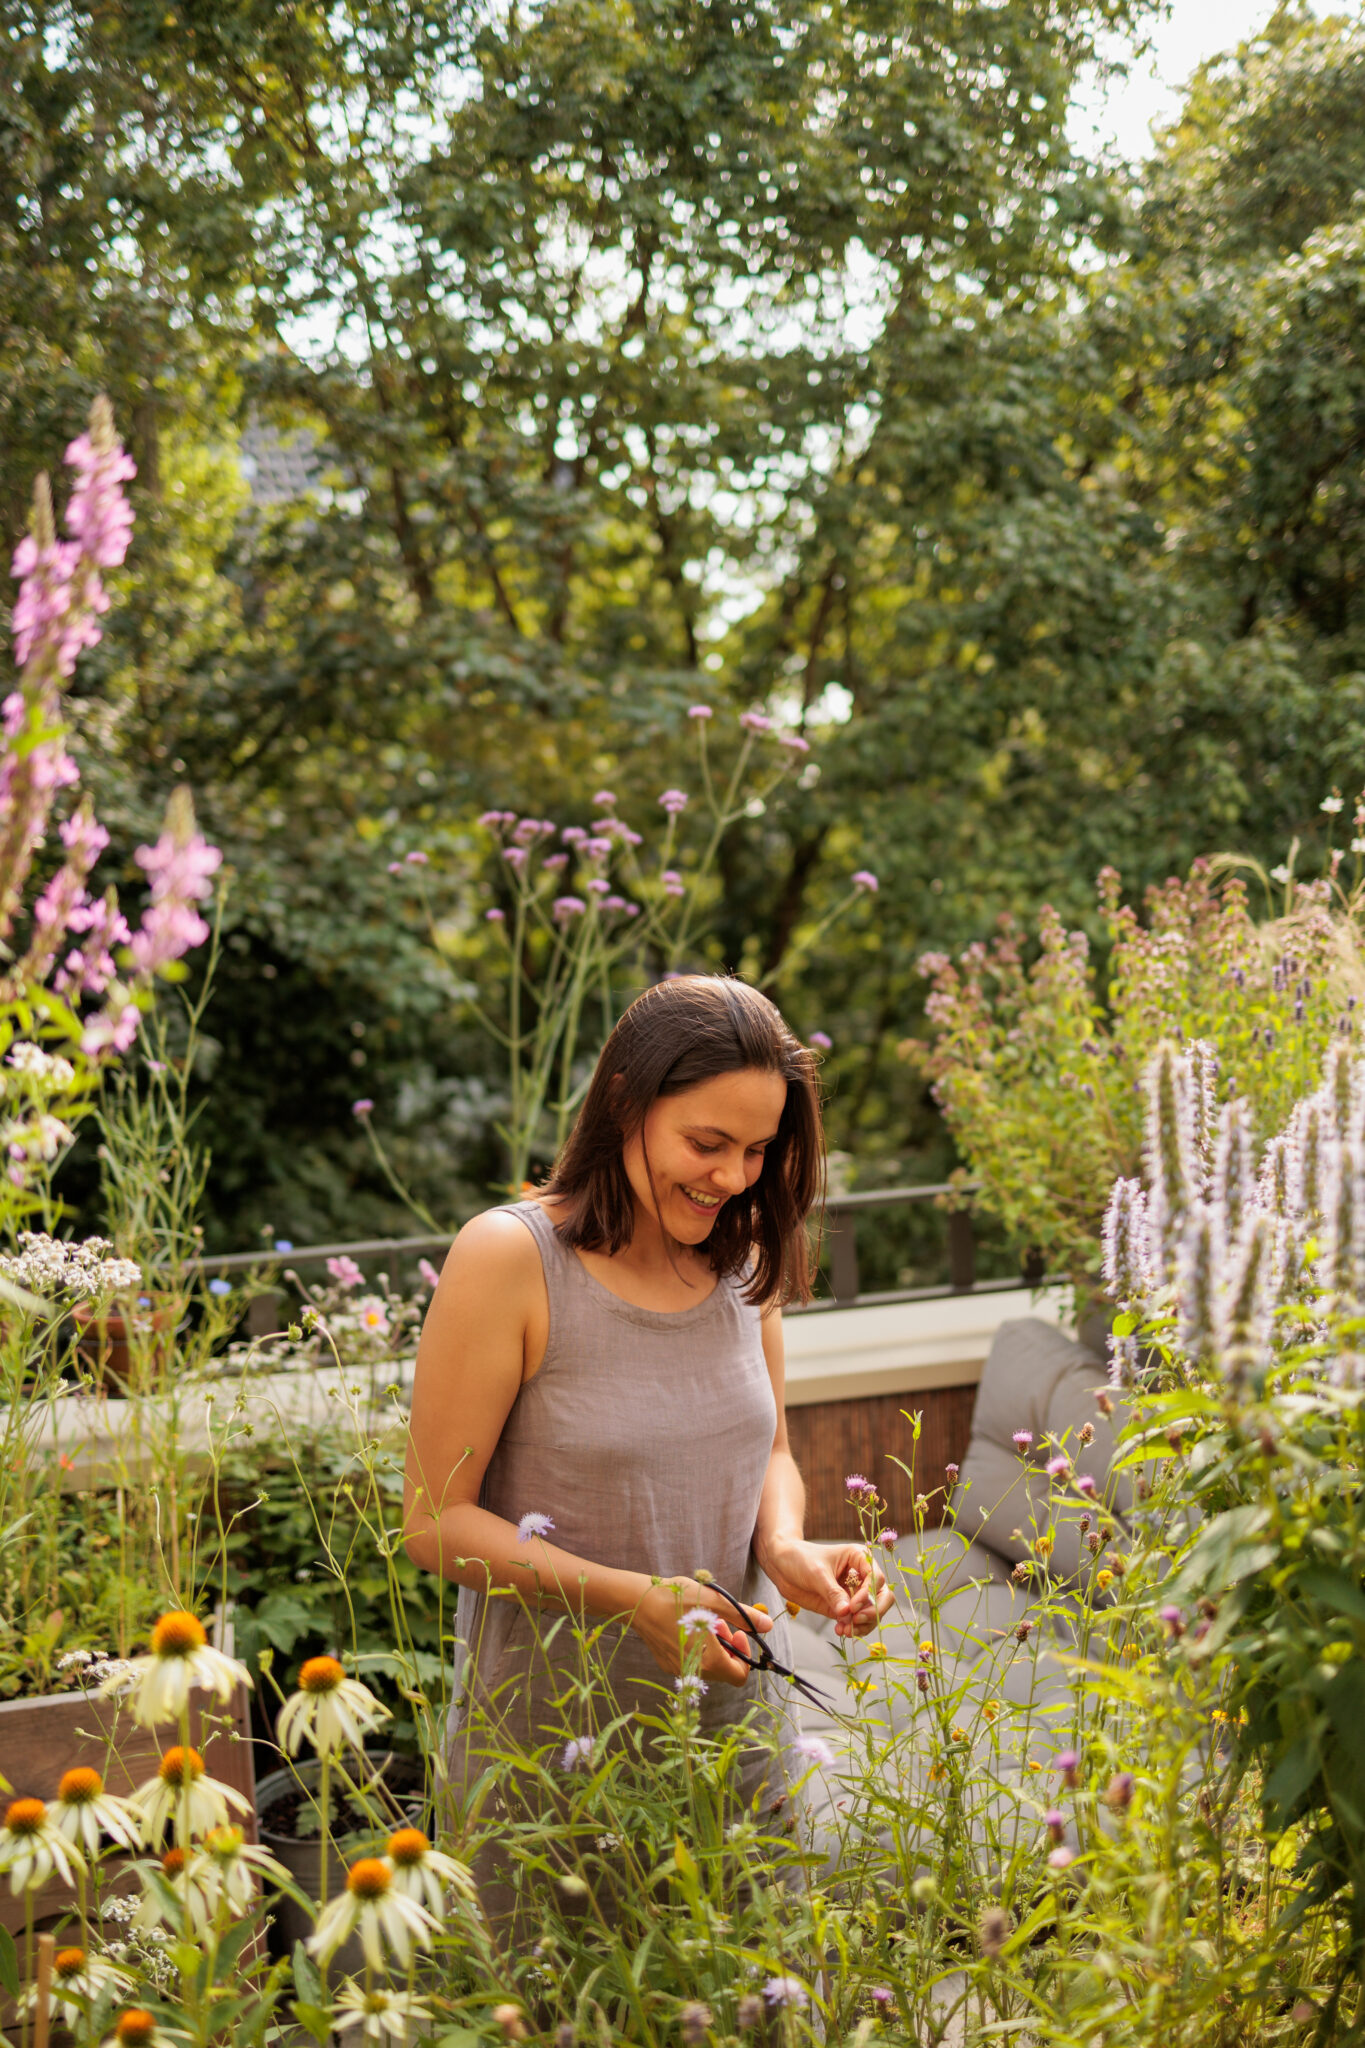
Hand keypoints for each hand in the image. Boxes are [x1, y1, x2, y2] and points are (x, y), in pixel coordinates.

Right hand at [631, 1577, 772, 1688]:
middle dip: (729, 1647)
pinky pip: (692, 1662)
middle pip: (724, 1671)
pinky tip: (689, 1626)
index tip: (739, 1632)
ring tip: (704, 1621)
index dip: (745, 1655)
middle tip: (721, 1622)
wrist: (636, 1601)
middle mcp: (694, 1670)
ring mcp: (678, 1669)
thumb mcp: (714, 1601)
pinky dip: (698, 1648)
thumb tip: (767, 1624)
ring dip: (714, 1647)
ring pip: (708, 1666)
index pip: (739, 1676)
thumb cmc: (676, 1598)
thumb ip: (742, 1615)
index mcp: (709, 1659)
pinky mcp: (667, 1663)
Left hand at [762, 1538, 894, 1638]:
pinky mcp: (845, 1607)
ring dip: (863, 1625)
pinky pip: (857, 1621)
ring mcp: (854, 1593)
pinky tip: (840, 1630)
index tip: (852, 1607)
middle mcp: (862, 1576)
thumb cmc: (800, 1559)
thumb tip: (847, 1613)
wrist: (783, 1566)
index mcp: (859, 1558)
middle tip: (856, 1621)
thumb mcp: (817, 1573)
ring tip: (845, 1630)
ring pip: (872, 1612)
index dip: (869, 1595)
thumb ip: (832, 1593)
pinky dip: (853, 1628)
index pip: (876, 1578)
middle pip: (882, 1596)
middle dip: (873, 1612)